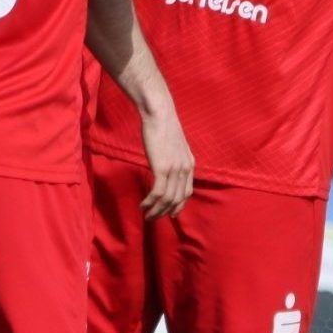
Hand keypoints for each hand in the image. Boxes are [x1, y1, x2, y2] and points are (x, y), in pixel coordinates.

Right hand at [136, 103, 193, 218]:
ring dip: (156, 211)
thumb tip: (165, 169)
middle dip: (165, 212)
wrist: (159, 114)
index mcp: (190, 165)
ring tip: (146, 215)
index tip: (168, 213)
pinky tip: (143, 205)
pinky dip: (150, 202)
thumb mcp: (173, 147)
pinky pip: (158, 193)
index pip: (187, 193)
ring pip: (168, 199)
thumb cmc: (162, 127)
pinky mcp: (163, 168)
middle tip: (153, 218)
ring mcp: (175, 169)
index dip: (177, 206)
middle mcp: (185, 169)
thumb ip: (173, 160)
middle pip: (177, 199)